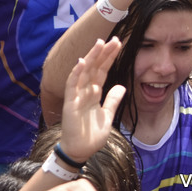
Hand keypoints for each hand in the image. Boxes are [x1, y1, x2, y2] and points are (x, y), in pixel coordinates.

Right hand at [59, 38, 124, 162]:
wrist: (80, 151)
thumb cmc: (91, 134)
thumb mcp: (107, 115)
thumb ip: (113, 100)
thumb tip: (122, 86)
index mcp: (93, 92)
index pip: (102, 70)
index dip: (109, 58)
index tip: (117, 44)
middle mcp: (85, 90)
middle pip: (94, 67)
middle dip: (103, 53)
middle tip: (114, 39)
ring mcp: (76, 94)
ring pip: (84, 71)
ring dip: (91, 57)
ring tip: (100, 43)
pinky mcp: (70, 102)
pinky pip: (72, 84)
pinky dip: (76, 72)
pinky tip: (82, 61)